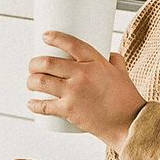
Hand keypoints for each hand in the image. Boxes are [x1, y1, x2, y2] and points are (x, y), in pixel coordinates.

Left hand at [28, 30, 145, 148]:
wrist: (129, 123)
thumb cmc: (126, 99)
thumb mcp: (122, 73)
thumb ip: (115, 60)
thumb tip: (109, 54)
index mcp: (96, 62)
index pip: (71, 43)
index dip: (55, 37)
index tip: (45, 36)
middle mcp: (82, 74)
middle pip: (48, 62)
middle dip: (34, 63)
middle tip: (33, 66)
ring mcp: (74, 92)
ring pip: (41, 81)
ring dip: (30, 81)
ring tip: (31, 83)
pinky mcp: (69, 110)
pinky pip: (44, 106)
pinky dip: (34, 104)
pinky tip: (31, 103)